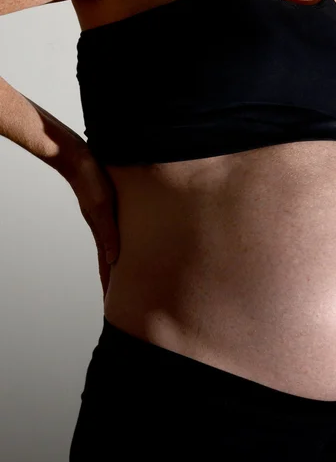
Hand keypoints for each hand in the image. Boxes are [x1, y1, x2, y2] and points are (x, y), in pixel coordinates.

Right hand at [67, 152, 119, 299]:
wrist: (79, 158)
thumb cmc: (90, 181)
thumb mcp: (101, 208)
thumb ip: (108, 233)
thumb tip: (113, 260)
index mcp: (101, 232)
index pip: (106, 266)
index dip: (110, 284)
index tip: (113, 303)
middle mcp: (103, 228)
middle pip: (110, 259)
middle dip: (116, 278)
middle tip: (125, 296)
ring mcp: (105, 218)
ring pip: (115, 245)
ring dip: (120, 260)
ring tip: (130, 274)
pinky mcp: (109, 207)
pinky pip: (117, 230)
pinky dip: (121, 241)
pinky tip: (128, 241)